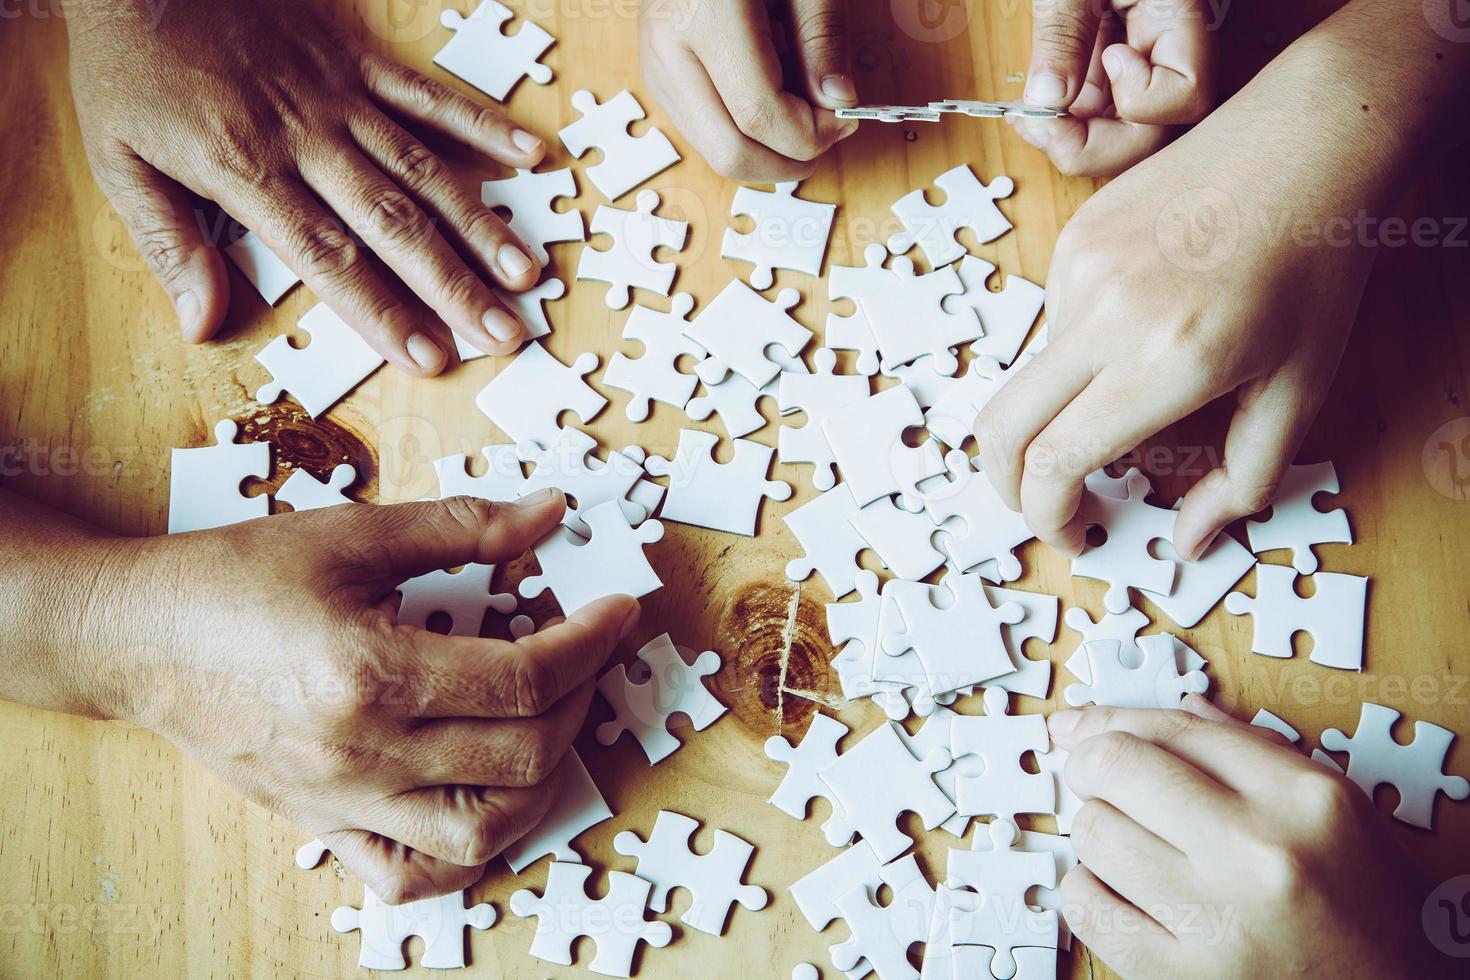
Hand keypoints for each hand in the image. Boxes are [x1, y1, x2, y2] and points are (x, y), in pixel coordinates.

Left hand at [67, 0, 546, 373]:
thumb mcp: (118, 161)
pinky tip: (530, 156)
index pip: (330, 260)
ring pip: (425, 169)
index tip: (430, 358)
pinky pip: (430, 95)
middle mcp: (307, 139)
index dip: (385, 312)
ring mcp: (341, 96)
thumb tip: (201, 326)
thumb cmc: (131, 65)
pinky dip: (482, 125)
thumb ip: (167, 245)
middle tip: (505, 332)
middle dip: (454, 286)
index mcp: (248, 171)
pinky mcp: (359, 57)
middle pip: (394, 225)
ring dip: (481, 223)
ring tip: (525, 272)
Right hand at [113, 492, 637, 901]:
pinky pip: (408, 873)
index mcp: (373, 673)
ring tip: (550, 720)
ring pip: (481, 834)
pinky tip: (483, 798)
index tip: (618, 611)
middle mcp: (363, 752)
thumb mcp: (353, 535)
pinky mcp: (323, 822)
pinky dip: (463, 852)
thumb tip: (549, 513)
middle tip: (588, 652)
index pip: (527, 678)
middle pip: (521, 755)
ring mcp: (343, 800)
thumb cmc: (235, 578)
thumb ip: (462, 527)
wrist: (134, 636)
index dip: (593, 642)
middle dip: (581, 700)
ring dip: (540, 780)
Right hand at [639, 0, 856, 180]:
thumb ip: (821, 37)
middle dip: (786, 160)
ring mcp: (654, 65)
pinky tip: (768, 97)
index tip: (844, 121)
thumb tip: (838, 102)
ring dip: (764, 150)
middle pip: (729, 152)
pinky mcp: (654, 72)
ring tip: (799, 112)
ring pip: (712, 150)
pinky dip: (740, 131)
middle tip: (824, 136)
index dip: (809, 135)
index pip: (760, 117)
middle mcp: (668, 49)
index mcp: (704, 18)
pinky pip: (701, 128)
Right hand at [973, 122, 1370, 559]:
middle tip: (1046, 502)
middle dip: (1008, 485)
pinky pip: (1051, 322)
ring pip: (1029, 377)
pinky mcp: (1073, 240)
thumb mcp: (1300, 389)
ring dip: (1057, 411)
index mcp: (1166, 362)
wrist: (1306, 141)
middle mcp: (1107, 315)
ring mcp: (1079, 270)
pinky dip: (1077, 353)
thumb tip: (1189, 539)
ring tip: (1126, 396)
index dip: (1048, 517)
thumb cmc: (1315, 266)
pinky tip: (1137, 328)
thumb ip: (1242, 480)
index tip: (1072, 532)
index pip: (1054, 463)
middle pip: (1000, 428)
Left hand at [1011, 0, 1216, 176]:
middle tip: (1042, 125)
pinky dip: (1063, 121)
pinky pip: (1097, 112)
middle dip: (1098, 145)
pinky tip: (1033, 108)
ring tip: (1029, 116)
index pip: (1188, 95)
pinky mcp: (1111, 62)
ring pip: (1123, 130)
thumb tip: (1049, 99)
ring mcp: (1139, 58)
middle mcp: (1165, 47)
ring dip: (1073, 137)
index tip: (1108, 57)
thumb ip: (1064, 31)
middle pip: (1157, 131)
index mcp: (1177, 15)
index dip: (1143, 101)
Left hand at [1048, 698, 1449, 976]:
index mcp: (1302, 798)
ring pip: (1094, 835)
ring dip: (1095, 832)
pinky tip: (1116, 889)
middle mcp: (1259, 852)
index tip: (1080, 727)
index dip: (1111, 720)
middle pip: (1116, 769)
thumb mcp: (1340, 809)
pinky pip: (1091, 911)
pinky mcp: (1187, 977)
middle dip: (1090, 766)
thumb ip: (1256, 751)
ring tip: (1123, 842)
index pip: (1173, 728)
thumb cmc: (1371, 906)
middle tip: (1094, 780)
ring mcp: (1219, 919)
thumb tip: (1177, 709)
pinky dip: (1087, 892)